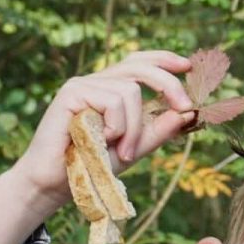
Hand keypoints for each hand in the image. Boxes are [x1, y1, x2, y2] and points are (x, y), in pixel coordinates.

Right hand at [11, 51, 196, 204]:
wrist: (55, 184)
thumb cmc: (91, 167)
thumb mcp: (134, 148)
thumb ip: (158, 130)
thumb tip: (187, 112)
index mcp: (109, 89)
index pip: (138, 62)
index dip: (163, 60)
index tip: (188, 66)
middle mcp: (96, 82)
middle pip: (139, 67)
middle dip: (168, 85)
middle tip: (185, 108)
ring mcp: (83, 84)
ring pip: (130, 91)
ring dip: (133, 128)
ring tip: (121, 153)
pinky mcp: (72, 91)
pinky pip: (113, 101)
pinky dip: (116, 127)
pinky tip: (101, 142)